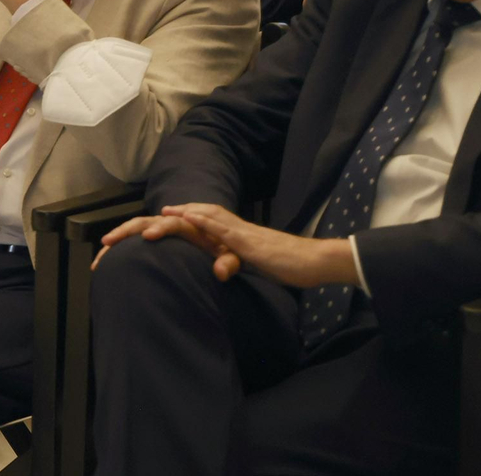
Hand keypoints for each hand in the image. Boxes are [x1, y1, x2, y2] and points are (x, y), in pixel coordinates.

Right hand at [93, 212, 234, 274]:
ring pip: (136, 227)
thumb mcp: (234, 257)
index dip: (161, 227)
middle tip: (108, 241)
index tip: (148, 237)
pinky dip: (121, 242)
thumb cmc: (227, 249)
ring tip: (103, 247)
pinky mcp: (157, 236)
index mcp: (190, 224)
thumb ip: (228, 262)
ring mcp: (162, 229)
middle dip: (126, 230)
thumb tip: (220, 272)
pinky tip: (108, 254)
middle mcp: (172, 223)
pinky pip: (136, 235)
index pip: (172, 222)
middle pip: (145, 221)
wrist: (223, 240)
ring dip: (118, 235)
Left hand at [164, 203, 356, 287]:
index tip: (173, 216)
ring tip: (166, 211)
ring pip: (211, 217)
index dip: (194, 217)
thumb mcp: (263, 265)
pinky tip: (189, 217)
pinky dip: (205, 221)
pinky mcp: (251, 244)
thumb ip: (247, 262)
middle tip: (162, 212)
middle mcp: (241, 229)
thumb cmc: (294, 265)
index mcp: (243, 235)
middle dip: (184, 212)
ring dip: (187, 213)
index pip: (215, 221)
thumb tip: (233, 268)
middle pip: (208, 214)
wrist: (318, 261)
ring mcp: (245, 234)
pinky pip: (224, 229)